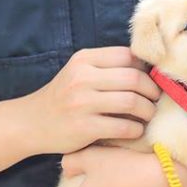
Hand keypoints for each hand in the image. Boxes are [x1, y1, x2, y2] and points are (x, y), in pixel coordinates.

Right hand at [25, 47, 160, 154]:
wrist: (31, 123)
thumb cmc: (63, 97)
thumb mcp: (78, 73)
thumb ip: (106, 67)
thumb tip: (147, 68)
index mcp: (83, 60)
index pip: (126, 55)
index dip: (144, 67)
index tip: (150, 79)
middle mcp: (82, 78)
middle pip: (133, 78)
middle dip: (152, 90)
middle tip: (155, 99)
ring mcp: (82, 103)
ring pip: (132, 101)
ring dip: (148, 110)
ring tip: (148, 115)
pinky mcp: (84, 128)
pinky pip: (123, 127)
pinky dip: (136, 129)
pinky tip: (135, 130)